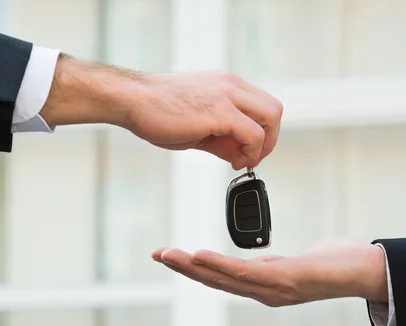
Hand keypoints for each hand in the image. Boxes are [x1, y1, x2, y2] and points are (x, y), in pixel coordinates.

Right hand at [41, 55, 282, 169]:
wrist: (132, 100)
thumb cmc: (157, 110)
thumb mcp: (198, 122)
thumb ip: (222, 136)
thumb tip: (238, 154)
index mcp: (227, 84)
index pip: (263, 105)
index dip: (262, 131)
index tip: (246, 150)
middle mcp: (231, 85)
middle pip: (274, 110)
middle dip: (270, 139)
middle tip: (251, 158)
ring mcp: (227, 96)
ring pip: (271, 118)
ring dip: (263, 146)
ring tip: (242, 161)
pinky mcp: (221, 112)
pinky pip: (253, 134)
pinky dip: (251, 152)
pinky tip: (235, 161)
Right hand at [151, 238, 387, 306]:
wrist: (366, 270)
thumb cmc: (335, 263)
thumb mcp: (294, 262)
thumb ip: (273, 263)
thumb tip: (259, 258)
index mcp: (264, 287)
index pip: (223, 278)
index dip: (196, 269)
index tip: (173, 255)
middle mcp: (264, 292)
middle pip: (216, 281)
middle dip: (184, 269)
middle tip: (158, 254)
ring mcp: (272, 289)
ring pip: (224, 278)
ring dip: (193, 267)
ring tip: (169, 254)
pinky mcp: (284, 280)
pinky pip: (245, 272)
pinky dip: (219, 265)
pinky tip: (200, 256)